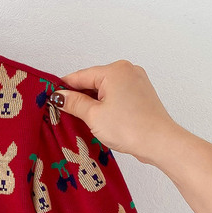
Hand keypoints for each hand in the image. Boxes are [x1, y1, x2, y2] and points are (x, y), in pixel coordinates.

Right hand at [53, 60, 181, 165]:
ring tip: (82, 119)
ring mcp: (136, 81)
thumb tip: (59, 96)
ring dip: (92, 102)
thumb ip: (73, 103)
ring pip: (104, 89)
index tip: (50, 100)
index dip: (63, 89)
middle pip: (92, 81)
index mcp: (114, 70)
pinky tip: (100, 119)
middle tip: (64, 114)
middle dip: (79, 97)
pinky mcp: (141, 94)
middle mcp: (127, 70)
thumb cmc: (130, 127)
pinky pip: (116, 94)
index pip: (79, 76)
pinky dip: (106, 104)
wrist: (160, 142)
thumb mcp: (93, 115)